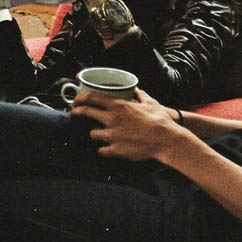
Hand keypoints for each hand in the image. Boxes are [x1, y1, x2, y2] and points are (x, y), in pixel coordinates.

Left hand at [70, 89, 184, 162]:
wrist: (167, 141)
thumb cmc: (160, 120)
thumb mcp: (151, 103)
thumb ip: (141, 95)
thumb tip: (137, 90)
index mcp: (119, 106)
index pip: (92, 97)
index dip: (81, 98)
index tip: (76, 100)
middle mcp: (112, 119)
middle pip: (86, 112)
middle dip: (77, 112)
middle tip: (74, 113)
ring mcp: (113, 135)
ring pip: (93, 134)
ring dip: (95, 134)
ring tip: (99, 135)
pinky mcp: (116, 150)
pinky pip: (102, 150)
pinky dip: (104, 150)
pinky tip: (107, 149)